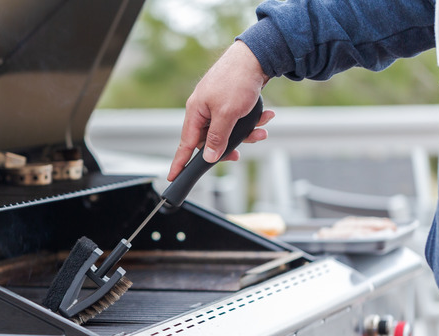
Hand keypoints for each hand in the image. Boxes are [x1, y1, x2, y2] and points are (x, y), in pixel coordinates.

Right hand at [167, 41, 273, 181]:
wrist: (256, 55)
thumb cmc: (237, 80)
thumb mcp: (227, 114)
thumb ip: (216, 138)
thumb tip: (208, 157)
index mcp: (196, 112)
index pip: (185, 144)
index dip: (179, 162)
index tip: (172, 177)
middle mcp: (203, 109)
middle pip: (210, 140)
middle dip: (229, 146)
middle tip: (239, 155)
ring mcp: (217, 105)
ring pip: (228, 131)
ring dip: (246, 133)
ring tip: (261, 130)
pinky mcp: (230, 101)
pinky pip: (238, 120)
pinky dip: (252, 121)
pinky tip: (266, 116)